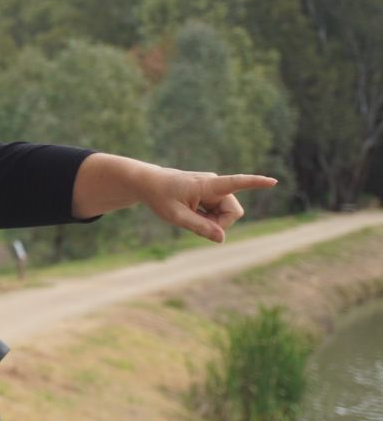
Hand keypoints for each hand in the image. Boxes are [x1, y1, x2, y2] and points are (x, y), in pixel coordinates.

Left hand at [140, 168, 276, 242]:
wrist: (149, 184)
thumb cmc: (160, 197)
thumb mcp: (175, 216)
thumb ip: (199, 227)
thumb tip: (222, 238)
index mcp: (206, 185)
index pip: (235, 182)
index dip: (255, 183)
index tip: (273, 181)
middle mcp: (214, 184)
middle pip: (233, 212)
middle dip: (220, 224)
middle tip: (196, 224)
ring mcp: (214, 189)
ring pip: (226, 214)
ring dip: (212, 221)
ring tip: (190, 215)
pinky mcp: (211, 194)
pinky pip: (218, 212)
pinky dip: (208, 218)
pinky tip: (192, 213)